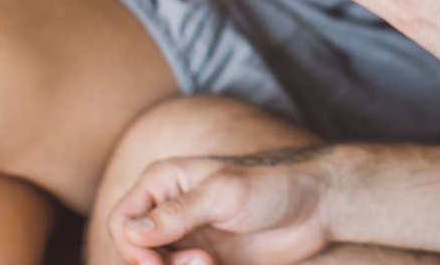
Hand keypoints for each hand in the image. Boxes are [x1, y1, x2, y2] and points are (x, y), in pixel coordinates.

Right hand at [107, 150, 331, 264]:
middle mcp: (168, 211)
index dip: (132, 248)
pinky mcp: (204, 261)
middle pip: (135, 253)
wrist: (317, 207)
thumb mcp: (225, 194)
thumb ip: (179, 213)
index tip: (158, 263)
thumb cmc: (273, 186)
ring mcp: (186, 239)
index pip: (121, 221)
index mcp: (164, 183)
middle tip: (202, 262)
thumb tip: (132, 231)